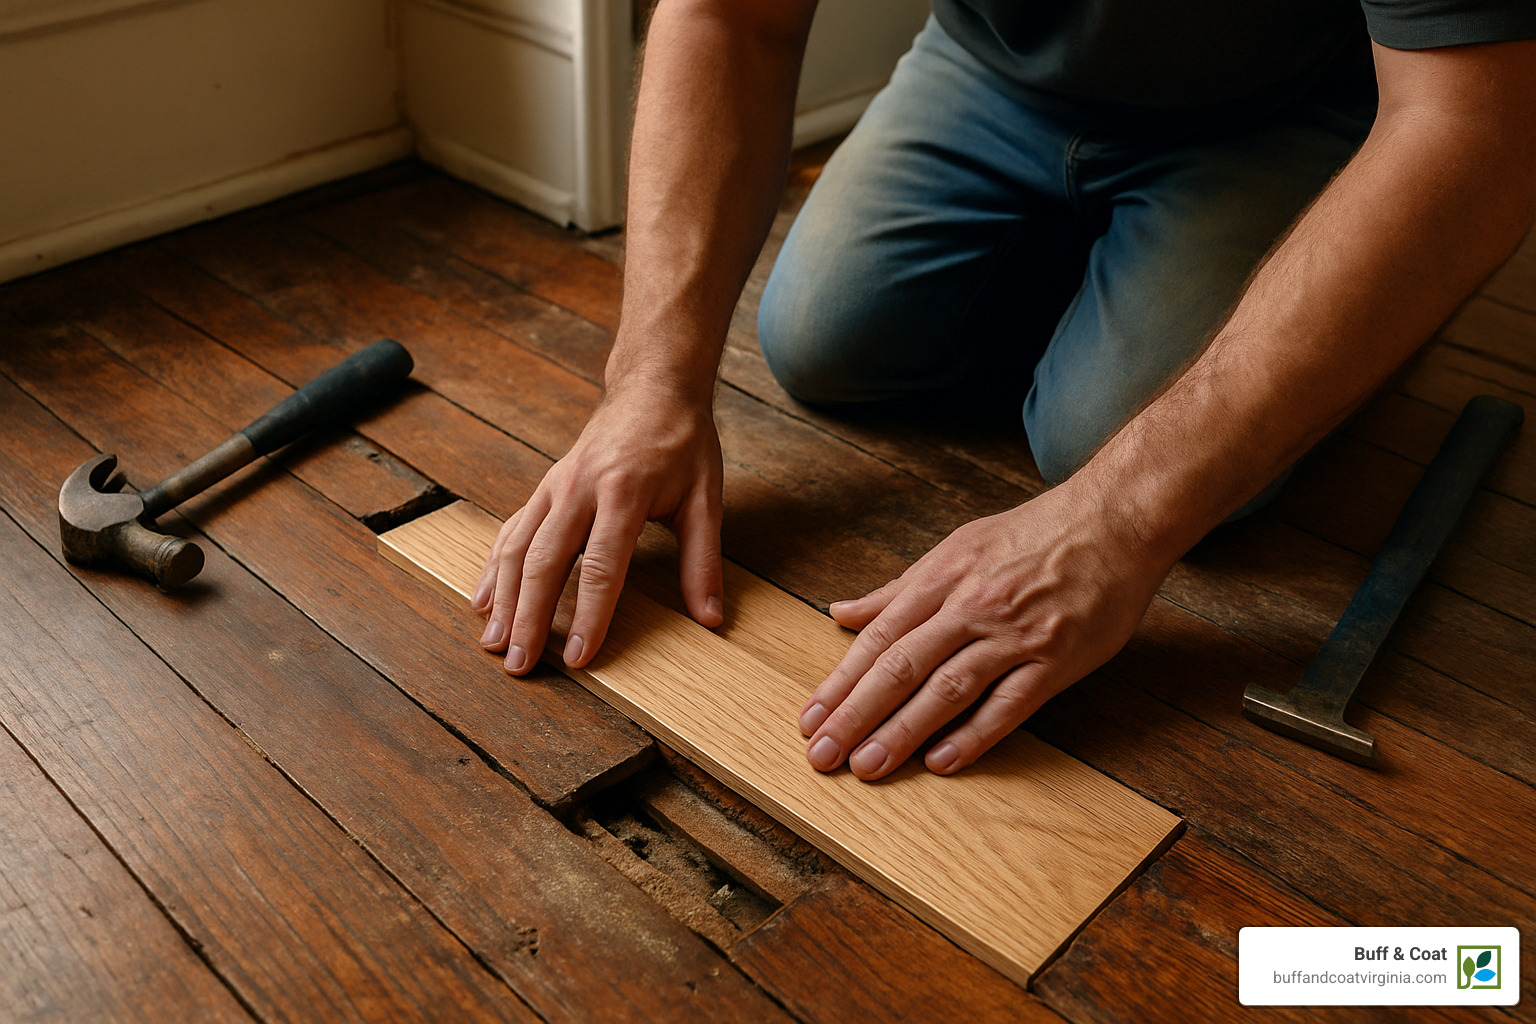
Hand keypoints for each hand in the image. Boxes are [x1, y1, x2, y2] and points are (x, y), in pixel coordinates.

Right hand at [472, 384, 723, 672]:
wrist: (653, 388)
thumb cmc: (683, 443)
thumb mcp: (706, 498)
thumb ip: (703, 560)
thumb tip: (710, 618)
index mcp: (624, 492)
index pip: (601, 566)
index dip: (588, 616)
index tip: (578, 658)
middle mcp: (580, 489)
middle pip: (545, 561)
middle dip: (529, 617)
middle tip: (519, 664)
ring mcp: (556, 486)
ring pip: (517, 546)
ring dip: (503, 598)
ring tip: (494, 643)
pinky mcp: (545, 487)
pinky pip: (512, 530)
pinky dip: (494, 568)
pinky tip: (484, 601)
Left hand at [797, 481, 1170, 779]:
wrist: (1114, 520)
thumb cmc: (1033, 534)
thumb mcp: (957, 547)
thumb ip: (899, 588)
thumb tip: (843, 612)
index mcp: (943, 579)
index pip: (879, 639)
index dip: (841, 682)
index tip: (810, 719)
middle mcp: (971, 607)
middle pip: (902, 667)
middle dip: (856, 715)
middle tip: (823, 754)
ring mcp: (1014, 634)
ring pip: (948, 689)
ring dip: (904, 731)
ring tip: (868, 766)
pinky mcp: (1056, 659)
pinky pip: (1010, 704)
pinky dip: (975, 734)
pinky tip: (942, 761)